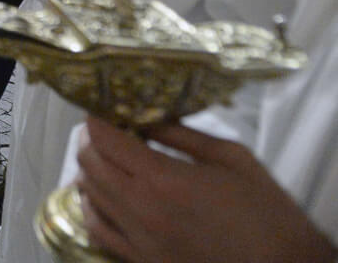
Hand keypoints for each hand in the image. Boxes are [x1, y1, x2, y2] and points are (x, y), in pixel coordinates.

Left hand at [76, 118, 337, 262]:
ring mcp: (137, 240)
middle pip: (88, 164)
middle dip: (91, 139)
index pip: (103, 139)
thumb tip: (147, 116)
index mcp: (162, 180)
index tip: (102, 106)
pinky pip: (99, 230)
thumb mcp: (231, 158)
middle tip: (107, 128)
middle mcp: (140, 210)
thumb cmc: (266, 213)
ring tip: (108, 158)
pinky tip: (104, 195)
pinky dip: (93, 207)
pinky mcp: (141, 261)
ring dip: (90, 170)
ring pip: (87, 195)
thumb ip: (182, 134)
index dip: (96, 117)